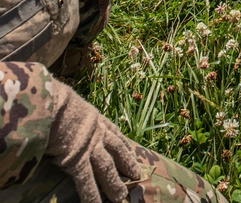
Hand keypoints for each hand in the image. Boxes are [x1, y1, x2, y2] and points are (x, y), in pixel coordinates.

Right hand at [47, 76, 142, 202]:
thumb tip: (60, 112)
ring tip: (121, 197)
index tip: (134, 152)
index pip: (115, 134)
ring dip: (114, 184)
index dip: (125, 144)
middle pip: (117, 152)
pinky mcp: (76, 161)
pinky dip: (91, 195)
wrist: (52, 105)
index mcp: (95, 119)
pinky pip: (85, 182)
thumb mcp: (69, 102)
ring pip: (106, 169)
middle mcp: (98, 134)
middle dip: (127, 164)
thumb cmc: (55, 101)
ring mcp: (89, 149)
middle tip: (136, 175)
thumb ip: (70, 112)